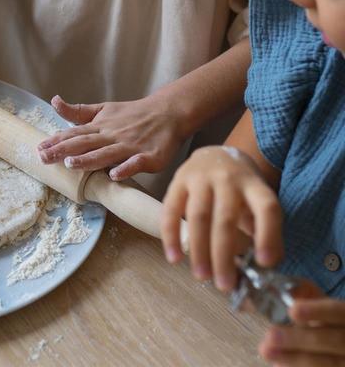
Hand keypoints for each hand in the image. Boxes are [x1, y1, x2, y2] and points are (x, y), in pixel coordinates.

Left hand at [37, 94, 186, 179]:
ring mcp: (130, 146)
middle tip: (44, 158)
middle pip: (85, 144)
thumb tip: (54, 102)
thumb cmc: (133, 114)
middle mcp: (112, 136)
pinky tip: (115, 175)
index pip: (74, 134)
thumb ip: (78, 112)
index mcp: (100, 126)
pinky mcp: (149, 156)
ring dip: (89, 159)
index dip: (56, 141)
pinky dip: (126, 168)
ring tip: (71, 164)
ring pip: (107, 154)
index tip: (38, 148)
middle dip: (64, 151)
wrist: (168, 112)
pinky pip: (136, 163)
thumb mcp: (103, 109)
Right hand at [161, 146, 282, 290]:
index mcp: (254, 185)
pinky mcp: (177, 180)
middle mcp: (228, 178)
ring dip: (199, 250)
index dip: (268, 235)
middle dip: (223, 255)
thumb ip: (263, 229)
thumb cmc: (240, 188)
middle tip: (224, 284)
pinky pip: (170, 210)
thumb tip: (265, 267)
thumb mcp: (258, 201)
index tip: (265, 264)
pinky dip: (170, 235)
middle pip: (225, 218)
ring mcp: (200, 177)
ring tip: (201, 276)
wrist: (215, 154)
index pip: (266, 208)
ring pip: (198, 216)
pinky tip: (174, 258)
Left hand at [261, 281, 344, 365]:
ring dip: (295, 358)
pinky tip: (279, 364)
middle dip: (300, 339)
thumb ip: (305, 295)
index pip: (337, 311)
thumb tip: (284, 291)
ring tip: (267, 351)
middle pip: (333, 341)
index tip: (292, 310)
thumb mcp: (319, 303)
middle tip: (271, 336)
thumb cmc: (323, 318)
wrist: (337, 342)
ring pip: (329, 362)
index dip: (317, 311)